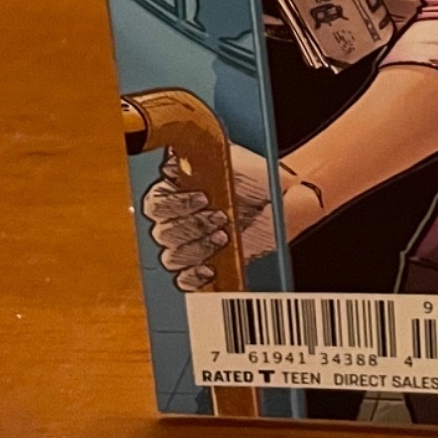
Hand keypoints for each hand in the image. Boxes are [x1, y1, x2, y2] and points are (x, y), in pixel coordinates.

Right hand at [141, 144, 274, 291]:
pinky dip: (194, 276)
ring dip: (197, 249)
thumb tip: (176, 157)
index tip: (203, 198)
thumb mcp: (230, 159)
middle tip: (220, 217)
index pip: (156, 203)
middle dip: (192, 227)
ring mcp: (186, 244)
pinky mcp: (200, 266)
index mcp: (174, 189)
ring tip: (223, 237)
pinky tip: (210, 267)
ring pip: (171, 257)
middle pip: (162, 233)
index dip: (176, 204)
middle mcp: (175, 218)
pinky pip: (184, 279)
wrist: (281, 198)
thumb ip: (201, 158)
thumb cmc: (254, 176)